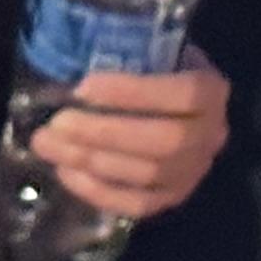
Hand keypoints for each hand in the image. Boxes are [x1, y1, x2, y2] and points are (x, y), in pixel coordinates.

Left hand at [35, 49, 229, 222]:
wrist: (170, 112)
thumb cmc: (154, 77)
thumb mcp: (153, 56)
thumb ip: (130, 57)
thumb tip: (77, 62)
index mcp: (213, 91)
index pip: (184, 94)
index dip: (134, 93)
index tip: (83, 87)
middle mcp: (212, 135)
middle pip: (165, 140)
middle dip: (105, 133)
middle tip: (57, 123)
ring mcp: (194, 171)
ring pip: (147, 174)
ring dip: (90, 160)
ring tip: (47, 144)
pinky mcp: (172, 198)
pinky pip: (135, 204)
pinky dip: (97, 190)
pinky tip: (65, 171)